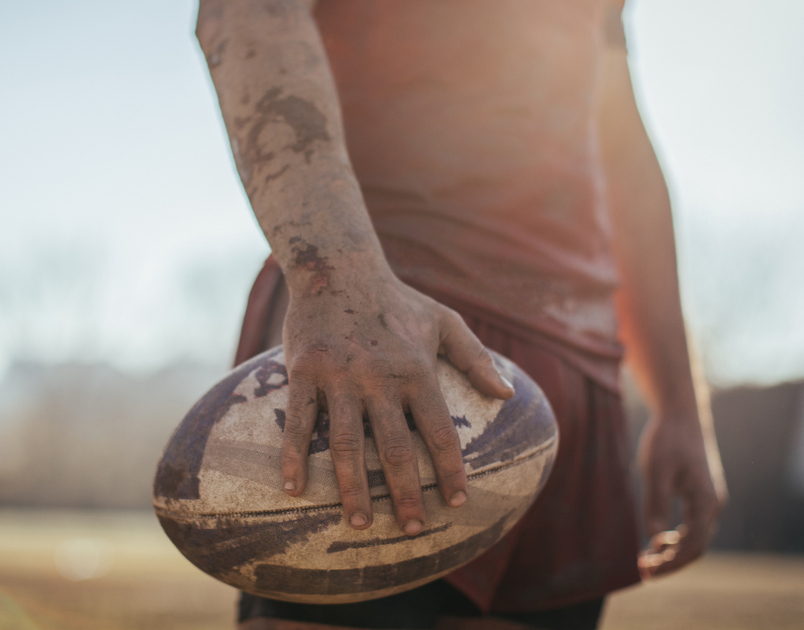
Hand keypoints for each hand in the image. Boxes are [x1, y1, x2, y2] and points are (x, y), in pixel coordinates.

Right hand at [279, 275, 513, 533]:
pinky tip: (295, 490)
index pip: (439, 431)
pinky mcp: (303, 372)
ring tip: (359, 525)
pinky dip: (294, 457)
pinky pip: (298, 422)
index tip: (459, 503)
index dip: (451, 471)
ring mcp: (338, 377)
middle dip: (406, 494)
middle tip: (412, 531)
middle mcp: (378, 378)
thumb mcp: (445, 320)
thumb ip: (476, 358)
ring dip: (353, 489)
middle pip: (393, 449)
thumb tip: (510, 395)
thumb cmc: (396, 299)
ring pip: (345, 445)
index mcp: (416, 370)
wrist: (336, 266)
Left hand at [636, 414, 725, 577]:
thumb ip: (656, 503)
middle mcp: (713, 504)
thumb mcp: (656, 471)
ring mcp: (710, 500)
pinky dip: (678, 539)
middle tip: (644, 571)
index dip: (671, 564)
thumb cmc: (667, 439)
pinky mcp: (701, 495)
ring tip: (647, 559)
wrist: (681, 414)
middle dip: (672, 563)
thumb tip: (654, 538)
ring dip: (674, 553)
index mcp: (706, 501)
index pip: (693, 546)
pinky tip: (658, 540)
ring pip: (697, 538)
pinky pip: (694, 526)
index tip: (647, 571)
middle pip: (697, 547)